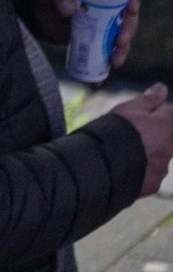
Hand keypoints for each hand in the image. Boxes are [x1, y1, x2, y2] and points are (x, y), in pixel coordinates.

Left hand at [32, 0, 141, 68]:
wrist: (36, 1)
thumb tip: (70, 11)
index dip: (133, 3)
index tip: (130, 13)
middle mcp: (109, 5)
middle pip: (126, 20)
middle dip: (127, 33)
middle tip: (120, 43)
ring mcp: (103, 23)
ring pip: (118, 38)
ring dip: (120, 51)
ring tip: (114, 62)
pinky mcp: (93, 37)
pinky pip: (103, 50)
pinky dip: (102, 64)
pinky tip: (98, 79)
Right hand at [109, 83, 172, 198]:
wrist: (104, 164)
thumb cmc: (117, 131)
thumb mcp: (130, 109)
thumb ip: (148, 99)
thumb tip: (162, 88)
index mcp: (167, 126)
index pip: (169, 114)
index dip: (154, 112)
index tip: (138, 115)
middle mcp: (170, 147)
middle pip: (166, 137)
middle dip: (154, 134)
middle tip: (130, 134)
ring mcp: (163, 167)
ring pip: (159, 156)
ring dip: (149, 153)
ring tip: (125, 153)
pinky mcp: (153, 183)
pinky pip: (151, 174)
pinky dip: (142, 170)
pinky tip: (125, 167)